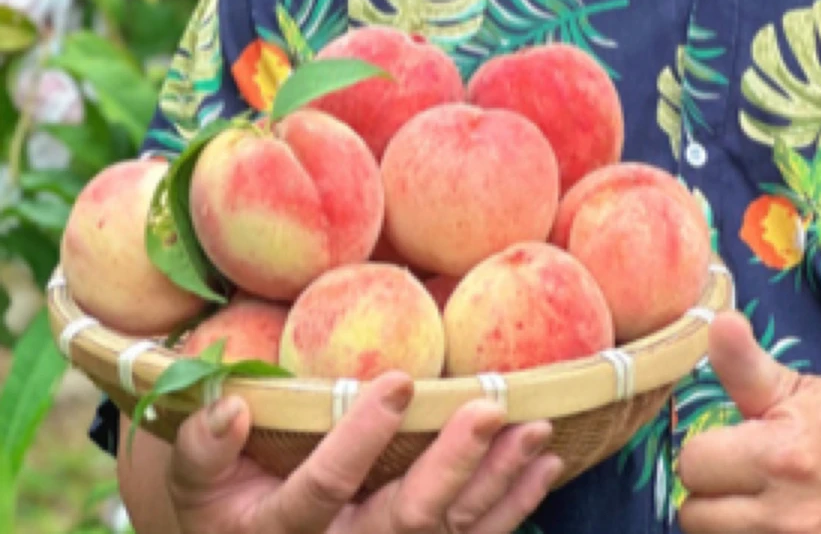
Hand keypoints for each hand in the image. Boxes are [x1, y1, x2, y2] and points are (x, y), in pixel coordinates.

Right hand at [166, 372, 562, 533]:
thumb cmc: (221, 497)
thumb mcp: (195, 476)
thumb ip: (204, 445)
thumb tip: (231, 407)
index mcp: (275, 533)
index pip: (321, 491)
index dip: (358, 440)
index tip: (398, 381)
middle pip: (403, 522)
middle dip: (452, 465)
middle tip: (491, 407)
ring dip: (498, 484)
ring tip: (536, 432)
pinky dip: (512, 507)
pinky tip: (545, 467)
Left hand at [677, 313, 820, 533]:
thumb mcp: (798, 387)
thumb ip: (745, 364)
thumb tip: (717, 321)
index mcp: (779, 458)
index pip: (692, 464)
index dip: (706, 451)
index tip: (731, 446)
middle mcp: (788, 518)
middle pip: (695, 516)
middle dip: (712, 492)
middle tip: (742, 478)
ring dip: (729, 525)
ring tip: (757, 502)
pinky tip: (773, 524)